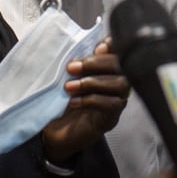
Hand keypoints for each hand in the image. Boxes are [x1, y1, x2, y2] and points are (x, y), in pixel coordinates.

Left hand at [42, 40, 130, 162]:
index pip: (120, 50)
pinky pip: (112, 105)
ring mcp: (117, 101)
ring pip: (120, 84)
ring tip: (69, 87)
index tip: (97, 46)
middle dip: (96, 63)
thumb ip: (76, 63)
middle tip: (72, 67)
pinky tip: (74, 101)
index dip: (113, 45)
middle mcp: (117, 82)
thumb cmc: (61, 100)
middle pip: (122, 65)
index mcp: (106, 68)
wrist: (54, 132)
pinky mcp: (112, 118)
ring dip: (93, 82)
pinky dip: (92, 100)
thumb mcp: (65, 77)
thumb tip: (79, 48)